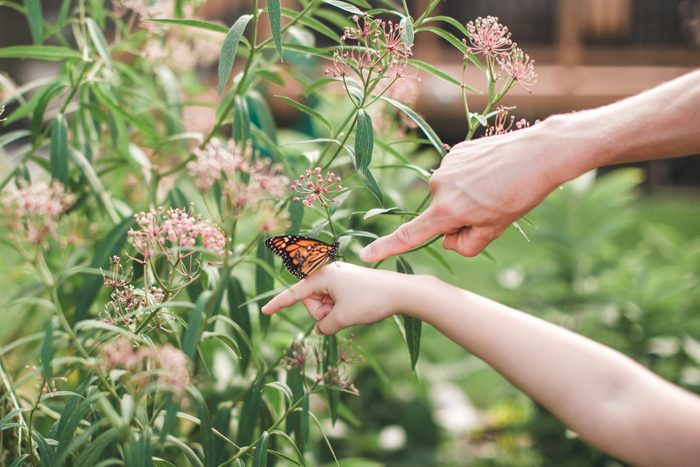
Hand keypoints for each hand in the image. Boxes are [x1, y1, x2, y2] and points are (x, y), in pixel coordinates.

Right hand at [261, 262, 416, 334]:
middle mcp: (328, 273)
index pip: (294, 294)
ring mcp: (339, 278)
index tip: (263, 311)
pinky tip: (357, 308)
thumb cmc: (370, 301)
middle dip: (321, 313)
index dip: (278, 304)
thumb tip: (321, 328)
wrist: (401, 292)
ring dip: (333, 313)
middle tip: (341, 314)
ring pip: (324, 304)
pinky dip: (341, 310)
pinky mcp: (349, 284)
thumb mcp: (342, 318)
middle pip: (310, 301)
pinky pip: (335, 302)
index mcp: (322, 276)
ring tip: (352, 310)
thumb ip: (324, 326)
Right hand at [359, 118, 584, 260]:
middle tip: (492, 208)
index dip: (387, 247)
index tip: (366, 255)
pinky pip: (456, 176)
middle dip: (459, 219)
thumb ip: (466, 244)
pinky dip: (470, 178)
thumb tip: (449, 239)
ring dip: (467, 197)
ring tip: (496, 187)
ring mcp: (445, 166)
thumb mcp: (495, 229)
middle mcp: (439, 187)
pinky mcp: (455, 152)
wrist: (539, 152)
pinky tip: (492, 172)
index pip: (411, 235)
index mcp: (447, 210)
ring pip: (450, 196)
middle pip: (440, 216)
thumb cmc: (521, 194)